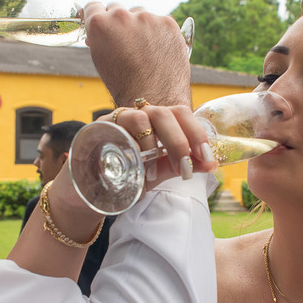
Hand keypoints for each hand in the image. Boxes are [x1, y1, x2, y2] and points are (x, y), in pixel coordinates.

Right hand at [83, 2, 192, 107]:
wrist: (154, 99)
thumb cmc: (125, 86)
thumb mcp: (101, 61)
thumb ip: (99, 41)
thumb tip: (99, 34)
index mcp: (99, 24)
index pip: (93, 6)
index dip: (97, 15)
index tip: (102, 21)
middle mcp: (121, 15)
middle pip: (117, 9)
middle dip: (119, 22)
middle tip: (125, 41)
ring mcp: (147, 17)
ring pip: (140, 14)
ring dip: (140, 25)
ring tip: (145, 49)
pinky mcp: (168, 22)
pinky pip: (160, 22)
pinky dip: (159, 32)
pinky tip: (159, 50)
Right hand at [89, 103, 216, 186]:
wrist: (90, 189)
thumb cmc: (126, 176)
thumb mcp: (159, 172)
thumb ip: (182, 165)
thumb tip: (212, 164)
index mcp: (158, 123)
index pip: (182, 115)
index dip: (197, 133)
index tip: (207, 157)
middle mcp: (141, 115)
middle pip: (167, 113)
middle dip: (181, 141)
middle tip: (186, 168)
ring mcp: (120, 118)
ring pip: (144, 116)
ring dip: (158, 144)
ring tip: (159, 173)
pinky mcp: (101, 126)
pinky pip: (122, 125)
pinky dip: (136, 145)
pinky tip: (141, 166)